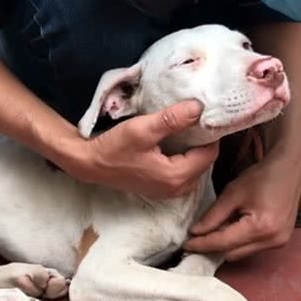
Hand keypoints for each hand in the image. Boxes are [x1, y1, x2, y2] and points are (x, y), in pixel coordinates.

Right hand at [65, 101, 218, 198]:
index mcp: (176, 176)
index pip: (210, 153)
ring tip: (186, 129)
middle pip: (205, 162)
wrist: (90, 164)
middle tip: (196, 120)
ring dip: (193, 150)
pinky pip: (183, 173)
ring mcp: (169, 192)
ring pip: (195, 168)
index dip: (210, 134)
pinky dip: (183, 158)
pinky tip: (174, 143)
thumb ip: (173, 119)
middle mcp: (177, 189)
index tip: (205, 116)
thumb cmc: (115, 147)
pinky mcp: (161, 190)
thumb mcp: (143, 129)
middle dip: (203, 142)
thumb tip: (199, 108)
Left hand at [184, 148, 300, 259]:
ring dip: (224, 247)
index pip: (223, 242)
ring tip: (207, 237)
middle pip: (233, 253)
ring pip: (241, 253)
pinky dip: (236, 242)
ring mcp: (279, 243)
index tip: (185, 244)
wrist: (289, 169)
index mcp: (260, 228)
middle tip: (193, 241)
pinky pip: (251, 248)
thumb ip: (213, 215)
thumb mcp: (232, 193)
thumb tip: (195, 232)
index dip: (202, 244)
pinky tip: (226, 232)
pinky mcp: (280, 240)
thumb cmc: (260, 177)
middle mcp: (272, 241)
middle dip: (211, 248)